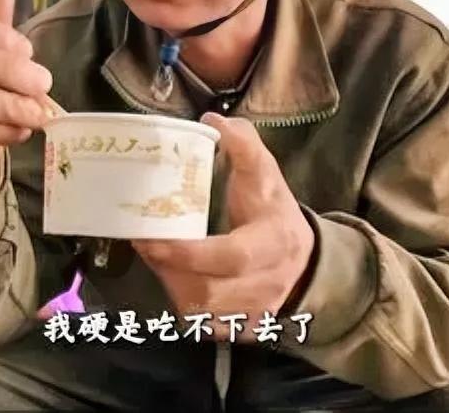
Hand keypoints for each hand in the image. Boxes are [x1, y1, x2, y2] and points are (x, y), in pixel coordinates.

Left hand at [132, 113, 314, 342]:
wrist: (305, 262)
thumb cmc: (274, 212)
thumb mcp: (266, 175)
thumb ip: (244, 144)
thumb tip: (212, 120)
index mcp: (273, 243)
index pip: (229, 256)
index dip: (186, 252)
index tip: (150, 237)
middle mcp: (266, 284)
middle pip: (207, 291)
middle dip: (167, 268)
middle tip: (143, 241)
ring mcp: (254, 312)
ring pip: (200, 311)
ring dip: (170, 284)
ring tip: (156, 256)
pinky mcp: (241, 328)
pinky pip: (202, 325)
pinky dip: (182, 303)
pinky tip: (175, 278)